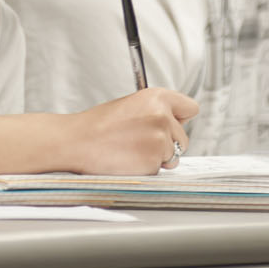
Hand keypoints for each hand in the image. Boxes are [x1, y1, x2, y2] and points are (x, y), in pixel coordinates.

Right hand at [65, 88, 197, 175]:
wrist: (77, 142)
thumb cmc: (98, 125)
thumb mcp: (131, 105)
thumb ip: (155, 111)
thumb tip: (173, 122)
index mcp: (157, 97)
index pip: (191, 108)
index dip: (180, 119)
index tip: (172, 125)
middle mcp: (163, 116)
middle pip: (183, 138)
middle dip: (167, 144)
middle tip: (140, 142)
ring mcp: (160, 140)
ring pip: (173, 157)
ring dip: (156, 158)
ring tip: (131, 150)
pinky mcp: (154, 161)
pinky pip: (159, 170)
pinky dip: (146, 169)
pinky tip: (127, 160)